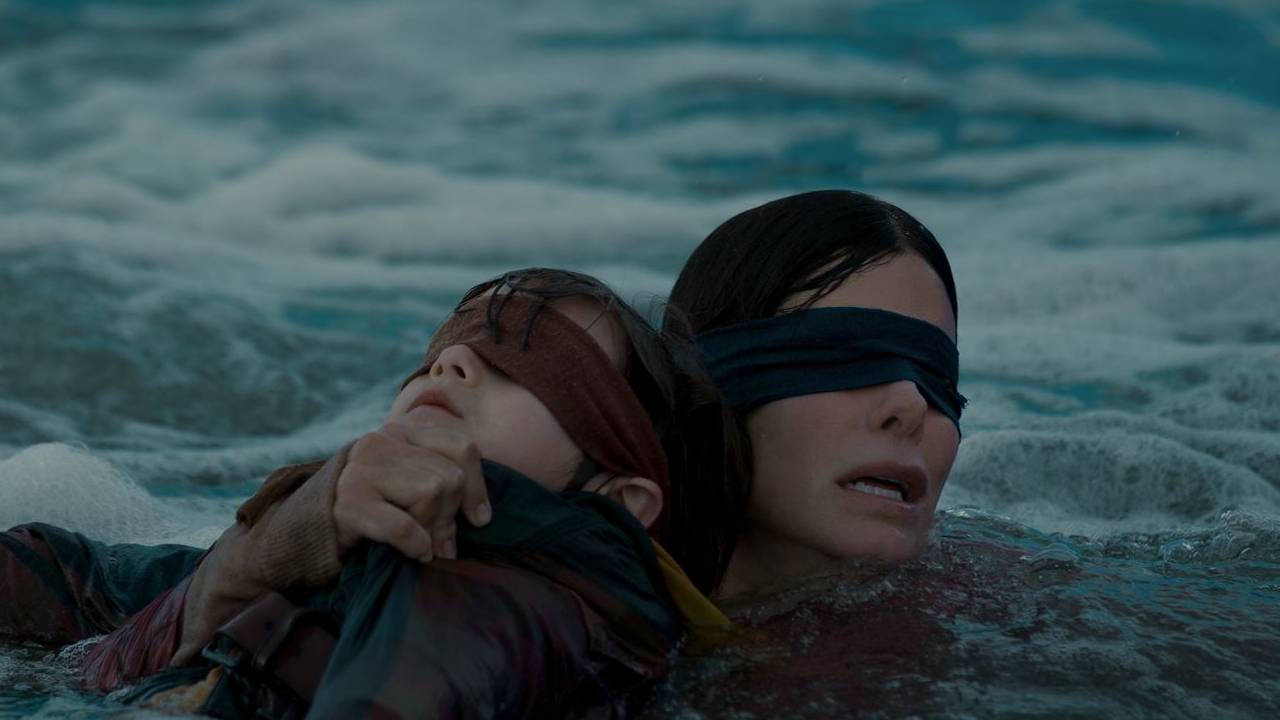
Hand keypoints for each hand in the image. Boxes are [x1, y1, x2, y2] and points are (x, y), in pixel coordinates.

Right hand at [333, 413, 488, 561]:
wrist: (311, 527)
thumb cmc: (374, 505)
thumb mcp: (411, 483)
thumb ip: (444, 481)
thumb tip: (480, 517)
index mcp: (403, 429)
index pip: (463, 447)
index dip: (477, 486)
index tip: (479, 518)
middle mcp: (382, 440)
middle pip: (450, 477)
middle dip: (449, 515)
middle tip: (437, 537)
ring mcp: (363, 468)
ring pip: (432, 493)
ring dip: (431, 529)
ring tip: (420, 541)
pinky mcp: (350, 502)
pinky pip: (404, 526)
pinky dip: (417, 544)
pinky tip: (416, 552)